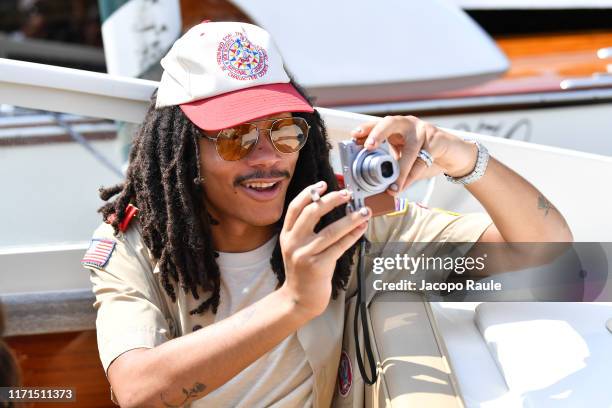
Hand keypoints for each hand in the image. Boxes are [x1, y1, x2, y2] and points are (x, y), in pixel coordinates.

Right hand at [279, 181, 370, 318]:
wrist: (299, 299)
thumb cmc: (303, 270)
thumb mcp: (297, 247)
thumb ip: (306, 229)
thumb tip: (330, 204)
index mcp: (287, 235)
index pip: (295, 207)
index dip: (309, 193)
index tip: (323, 184)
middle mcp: (293, 243)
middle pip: (312, 213)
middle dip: (332, 200)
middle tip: (348, 194)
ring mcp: (305, 255)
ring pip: (331, 230)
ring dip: (350, 219)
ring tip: (365, 211)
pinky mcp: (318, 267)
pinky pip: (340, 247)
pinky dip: (353, 235)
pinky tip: (362, 228)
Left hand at [351, 116, 478, 193]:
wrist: (454, 156)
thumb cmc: (426, 157)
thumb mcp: (403, 160)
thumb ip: (389, 166)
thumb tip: (371, 184)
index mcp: (396, 127)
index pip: (378, 124)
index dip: (366, 129)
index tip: (354, 136)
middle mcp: (408, 125)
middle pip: (390, 122)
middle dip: (378, 133)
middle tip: (369, 146)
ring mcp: (423, 131)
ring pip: (409, 149)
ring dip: (400, 169)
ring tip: (392, 185)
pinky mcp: (437, 141)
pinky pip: (423, 161)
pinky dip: (413, 175)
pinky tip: (405, 185)